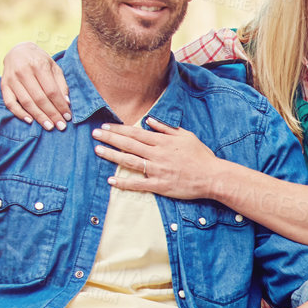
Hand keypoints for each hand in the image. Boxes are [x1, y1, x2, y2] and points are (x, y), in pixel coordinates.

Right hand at [0, 41, 71, 128]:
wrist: (18, 50)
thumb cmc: (39, 60)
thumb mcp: (54, 67)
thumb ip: (61, 84)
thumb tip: (66, 103)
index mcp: (38, 65)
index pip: (51, 91)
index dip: (60, 105)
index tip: (68, 117)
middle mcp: (23, 71)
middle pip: (39, 98)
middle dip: (51, 114)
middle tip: (61, 126)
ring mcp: (11, 78)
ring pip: (26, 102)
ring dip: (39, 117)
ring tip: (49, 126)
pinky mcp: (3, 84)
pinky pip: (10, 102)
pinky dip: (19, 113)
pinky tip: (30, 120)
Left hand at [97, 119, 220, 199]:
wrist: (212, 176)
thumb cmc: (201, 156)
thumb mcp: (186, 136)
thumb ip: (166, 128)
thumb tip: (150, 121)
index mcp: (163, 142)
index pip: (135, 133)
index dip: (118, 129)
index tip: (105, 126)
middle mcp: (157, 154)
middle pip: (128, 144)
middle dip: (109, 138)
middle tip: (94, 134)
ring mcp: (157, 170)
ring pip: (130, 161)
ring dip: (112, 155)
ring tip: (98, 151)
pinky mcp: (160, 186)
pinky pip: (138, 184)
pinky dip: (124, 182)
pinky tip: (111, 179)